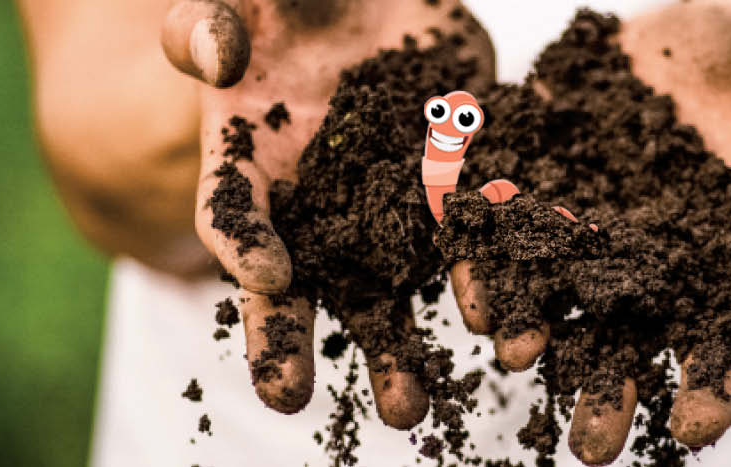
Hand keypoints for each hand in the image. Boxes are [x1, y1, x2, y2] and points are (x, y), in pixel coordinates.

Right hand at [161, 0, 492, 415]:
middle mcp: (325, 197)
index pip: (236, 215)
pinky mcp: (459, 167)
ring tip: (435, 393)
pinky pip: (483, 217)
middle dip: (319, 340)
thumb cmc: (284, 3)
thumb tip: (215, 56)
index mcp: (257, 163)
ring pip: (410, 271)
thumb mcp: (235, 3)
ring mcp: (395, 189)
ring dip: (427, 328)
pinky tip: (521, 305)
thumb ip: (210, 27)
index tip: (267, 276)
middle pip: (320, 277)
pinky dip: (501, 259)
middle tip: (319, 404)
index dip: (244, 245)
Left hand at [449, 1, 730, 463]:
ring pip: (566, 299)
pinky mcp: (545, 186)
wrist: (682, 43)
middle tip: (593, 446)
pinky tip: (472, 283)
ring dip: (542, 333)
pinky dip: (488, 259)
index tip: (721, 388)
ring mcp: (600, 229)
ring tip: (520, 354)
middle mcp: (670, 258)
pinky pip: (510, 233)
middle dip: (618, 393)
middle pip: (648, 339)